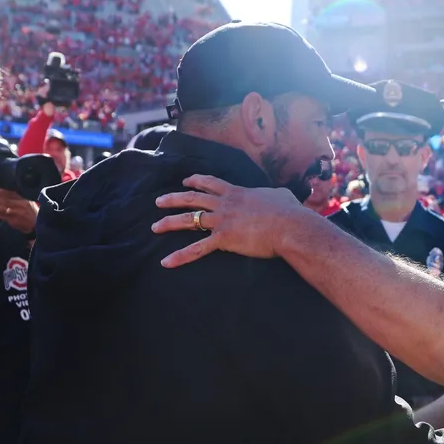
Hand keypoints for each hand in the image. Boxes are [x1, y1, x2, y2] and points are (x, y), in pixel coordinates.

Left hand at [0, 188, 37, 234]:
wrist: (38, 225)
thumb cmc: (32, 212)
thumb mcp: (27, 202)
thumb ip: (17, 196)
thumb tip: (2, 191)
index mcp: (24, 200)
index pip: (11, 195)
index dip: (1, 192)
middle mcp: (19, 207)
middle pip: (4, 201)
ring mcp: (15, 214)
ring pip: (1, 209)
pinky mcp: (11, 221)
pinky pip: (0, 216)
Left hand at [152, 175, 304, 265]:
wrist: (289, 226)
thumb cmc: (289, 211)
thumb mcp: (281, 195)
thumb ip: (274, 194)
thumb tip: (279, 195)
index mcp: (237, 192)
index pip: (211, 184)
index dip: (196, 181)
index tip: (185, 181)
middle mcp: (225, 204)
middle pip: (192, 199)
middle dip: (173, 199)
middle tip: (158, 202)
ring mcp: (221, 221)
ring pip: (188, 220)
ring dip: (169, 223)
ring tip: (154, 226)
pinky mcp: (222, 239)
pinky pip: (196, 249)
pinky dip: (180, 256)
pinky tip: (166, 263)